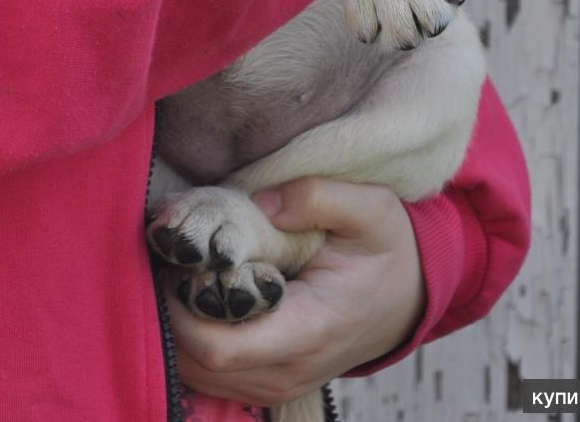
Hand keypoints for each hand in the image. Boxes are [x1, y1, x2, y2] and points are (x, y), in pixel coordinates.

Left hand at [165, 177, 425, 407]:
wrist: (409, 297)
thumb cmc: (387, 250)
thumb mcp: (370, 208)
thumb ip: (319, 196)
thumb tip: (264, 202)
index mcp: (309, 328)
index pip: (220, 347)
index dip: (181, 306)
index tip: (177, 258)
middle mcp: (288, 370)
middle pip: (196, 364)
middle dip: (171, 311)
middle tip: (171, 256)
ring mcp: (277, 383)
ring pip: (197, 375)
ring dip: (177, 326)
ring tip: (183, 271)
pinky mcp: (269, 381)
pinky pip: (211, 376)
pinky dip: (192, 340)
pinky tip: (198, 293)